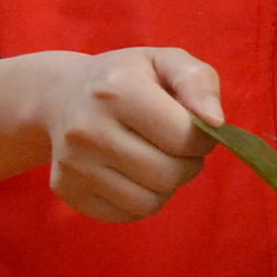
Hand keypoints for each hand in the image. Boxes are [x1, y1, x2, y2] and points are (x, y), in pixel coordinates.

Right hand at [41, 47, 220, 221]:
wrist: (60, 95)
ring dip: (166, 185)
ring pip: (150, 202)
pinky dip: (142, 200)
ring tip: (155, 159)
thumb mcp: (164, 61)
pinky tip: (132, 173)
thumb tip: (216, 121)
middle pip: (169, 175)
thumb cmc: (126, 78)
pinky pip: (128, 214)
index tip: (194, 129)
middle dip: (188, 165)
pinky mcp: (67, 190)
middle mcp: (89, 129)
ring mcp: (74, 163)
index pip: (184, 138)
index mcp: (118, 90)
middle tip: (177, 148)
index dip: (203, 138)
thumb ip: (198, 81)